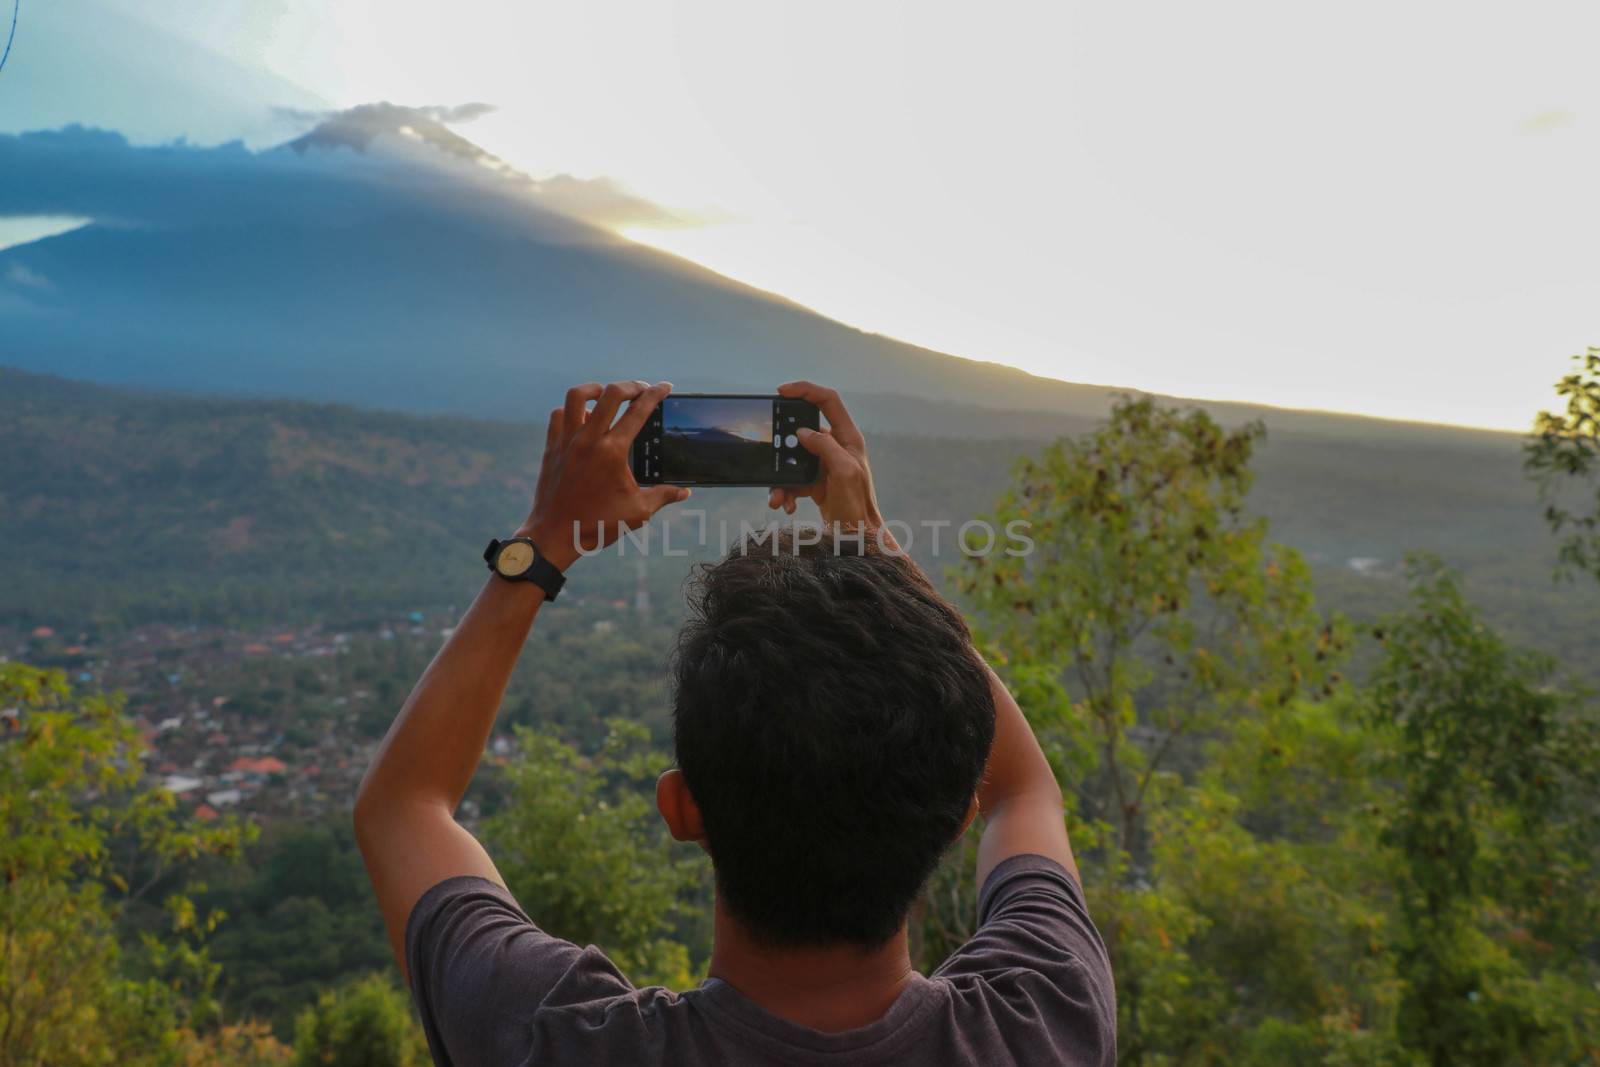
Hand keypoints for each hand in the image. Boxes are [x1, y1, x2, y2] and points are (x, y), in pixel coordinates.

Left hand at [519, 381, 689, 569]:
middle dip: (631, 386)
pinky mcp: (552, 447)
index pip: (639, 412)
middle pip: (612, 394)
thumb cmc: (597, 525)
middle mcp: (589, 440)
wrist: (555, 535)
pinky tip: (582, 417)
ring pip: (578, 396)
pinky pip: (558, 415)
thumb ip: (663, 496)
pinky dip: (571, 410)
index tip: (665, 387)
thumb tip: (685, 493)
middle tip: (641, 388)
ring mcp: (567, 441)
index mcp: (613, 452)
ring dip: (596, 388)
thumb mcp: (638, 512)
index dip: (655, 394)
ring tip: (607, 392)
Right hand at [767, 382, 889, 543]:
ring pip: (791, 459)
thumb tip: (802, 432)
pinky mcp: (814, 482)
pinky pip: (791, 480)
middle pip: (801, 431)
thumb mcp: (844, 472)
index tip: (781, 392)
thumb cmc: (857, 506)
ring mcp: (823, 464)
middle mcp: (836, 447)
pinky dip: (784, 492)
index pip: (828, 401)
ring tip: (777, 498)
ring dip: (780, 479)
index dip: (805, 390)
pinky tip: (785, 505)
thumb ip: (825, 447)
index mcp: (848, 438)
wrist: (856, 537)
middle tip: (769, 454)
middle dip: (782, 446)